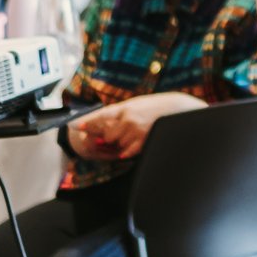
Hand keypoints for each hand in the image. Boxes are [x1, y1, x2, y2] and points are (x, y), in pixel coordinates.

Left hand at [68, 93, 197, 161]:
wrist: (178, 108)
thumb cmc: (158, 106)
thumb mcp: (138, 104)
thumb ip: (122, 113)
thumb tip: (107, 122)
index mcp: (125, 108)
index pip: (101, 116)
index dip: (89, 122)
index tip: (78, 126)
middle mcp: (128, 118)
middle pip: (107, 136)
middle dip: (108, 139)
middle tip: (110, 139)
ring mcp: (136, 130)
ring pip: (118, 145)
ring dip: (121, 145)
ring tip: (132, 138)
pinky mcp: (144, 140)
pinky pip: (128, 151)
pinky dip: (127, 152)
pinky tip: (131, 148)